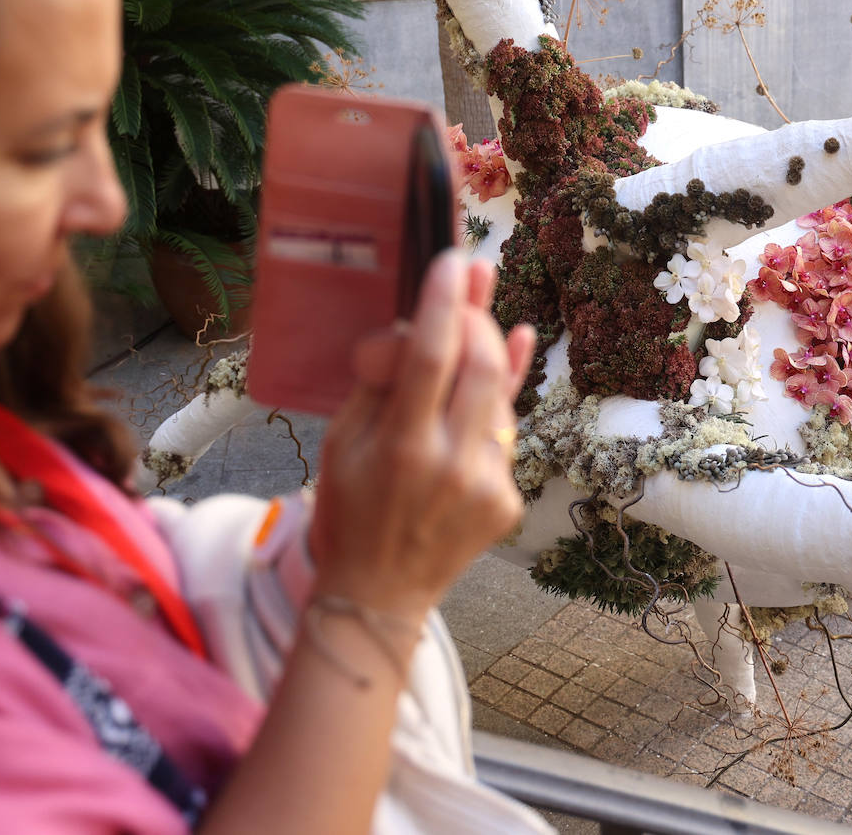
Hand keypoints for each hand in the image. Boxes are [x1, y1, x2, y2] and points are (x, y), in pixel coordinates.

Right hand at [308, 251, 535, 618]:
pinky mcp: (508, 501)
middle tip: (469, 284)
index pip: (429, 358)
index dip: (443, 302)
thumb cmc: (350, 509)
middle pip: (482, 367)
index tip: (452, 258)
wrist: (380, 593)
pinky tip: (511, 352)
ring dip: (489, 353)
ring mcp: (487, 487)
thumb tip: (409, 327)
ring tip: (476, 318)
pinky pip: (507, 432)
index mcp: (400, 449)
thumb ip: (378, 383)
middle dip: (478, 317)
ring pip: (502, 396)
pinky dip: (499, 396)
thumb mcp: (340, 443)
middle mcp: (451, 466)